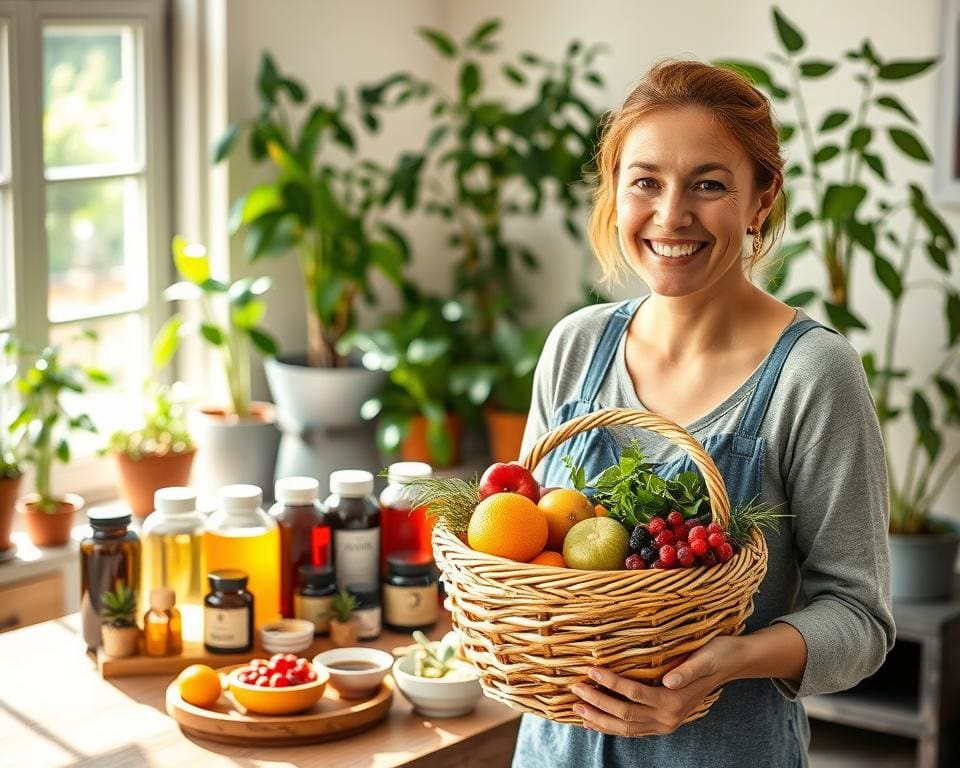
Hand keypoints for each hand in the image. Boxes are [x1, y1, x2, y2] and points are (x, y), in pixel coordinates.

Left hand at [570, 636, 736, 736]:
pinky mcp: (663, 721)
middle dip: (598, 704)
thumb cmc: (718, 653)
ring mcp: (666, 723)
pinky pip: (633, 729)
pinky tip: (595, 719)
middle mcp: (669, 717)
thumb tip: (669, 680)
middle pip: (626, 715)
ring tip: (578, 708)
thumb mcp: (707, 657)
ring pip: (627, 728)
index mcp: (676, 700)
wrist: (733, 663)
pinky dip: (612, 726)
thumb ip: (688, 670)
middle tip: (575, 690)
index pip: (635, 693)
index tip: (591, 670)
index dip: (611, 683)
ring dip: (600, 719)